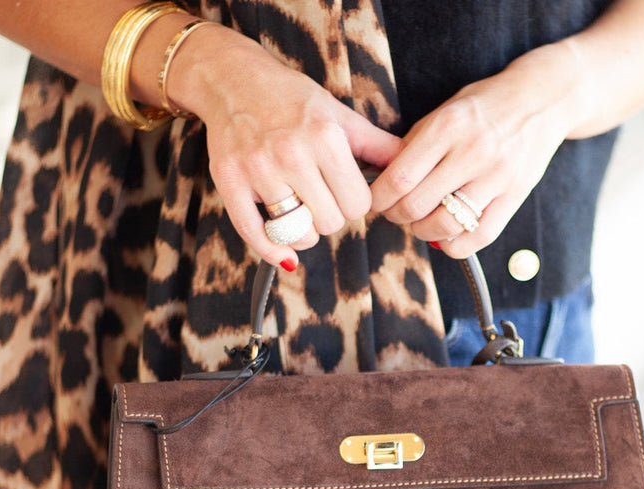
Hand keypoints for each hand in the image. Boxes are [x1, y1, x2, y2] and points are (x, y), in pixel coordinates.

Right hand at [166, 27, 401, 267]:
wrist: (233, 80)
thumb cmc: (293, 101)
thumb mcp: (340, 116)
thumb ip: (377, 146)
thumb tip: (413, 167)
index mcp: (324, 137)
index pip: (357, 205)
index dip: (354, 204)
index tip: (343, 193)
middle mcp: (291, 152)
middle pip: (330, 222)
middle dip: (330, 217)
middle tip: (319, 200)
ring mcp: (258, 168)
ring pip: (297, 233)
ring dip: (304, 233)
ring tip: (301, 213)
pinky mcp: (230, 180)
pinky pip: (255, 234)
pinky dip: (273, 251)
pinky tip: (285, 254)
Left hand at [369, 45, 577, 258]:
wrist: (541, 99)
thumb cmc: (485, 107)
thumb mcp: (445, 111)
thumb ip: (416, 144)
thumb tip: (384, 180)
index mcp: (447, 126)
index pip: (399, 178)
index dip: (380, 198)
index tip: (378, 201)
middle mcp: (472, 151)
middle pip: (417, 205)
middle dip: (398, 217)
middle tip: (397, 213)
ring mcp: (497, 176)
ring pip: (446, 225)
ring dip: (423, 232)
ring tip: (421, 224)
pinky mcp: (515, 195)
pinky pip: (479, 236)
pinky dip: (456, 247)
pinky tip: (446, 240)